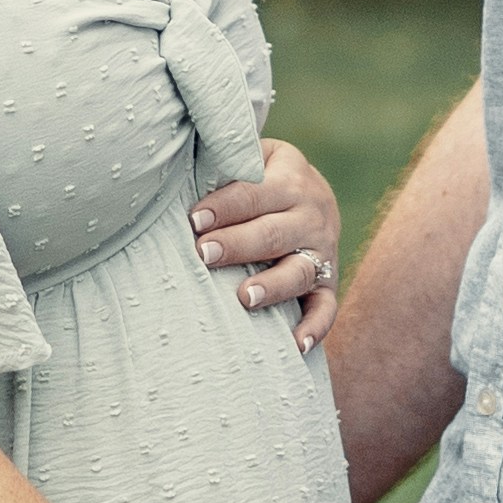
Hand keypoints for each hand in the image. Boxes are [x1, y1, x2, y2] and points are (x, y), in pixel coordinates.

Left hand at [191, 138, 341, 353]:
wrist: (316, 194)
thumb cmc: (261, 176)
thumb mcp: (252, 157)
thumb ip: (226, 160)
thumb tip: (174, 165)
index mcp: (290, 179)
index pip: (255, 193)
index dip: (224, 206)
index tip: (194, 219)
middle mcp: (312, 215)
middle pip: (273, 233)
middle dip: (238, 244)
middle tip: (204, 253)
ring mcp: (323, 252)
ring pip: (299, 271)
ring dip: (273, 286)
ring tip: (244, 297)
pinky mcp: (328, 283)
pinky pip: (325, 308)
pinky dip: (315, 328)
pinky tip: (295, 346)